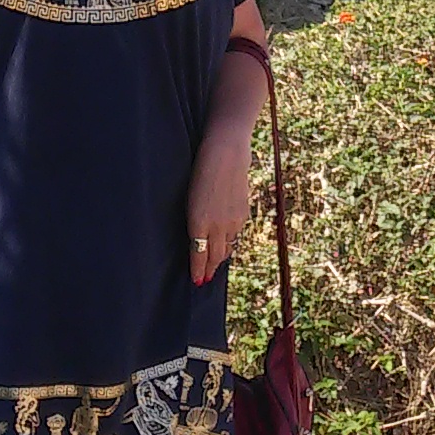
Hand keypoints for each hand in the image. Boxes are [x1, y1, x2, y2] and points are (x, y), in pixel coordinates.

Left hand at [187, 128, 251, 284]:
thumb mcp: (191, 198)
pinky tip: (227, 241)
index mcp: (198, 223)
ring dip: (220, 256)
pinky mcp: (243, 213)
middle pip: (214, 256)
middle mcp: (217, 226)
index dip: (198, 270)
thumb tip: (198, 238)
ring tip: (215, 264)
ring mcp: (232, 221)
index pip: (199, 255)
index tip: (197, 281)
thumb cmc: (200, 171)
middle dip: (209, 269)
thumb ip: (196, 221)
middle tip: (205, 280)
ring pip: (227, 246)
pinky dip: (230, 240)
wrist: (226, 153)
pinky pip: (235, 234)